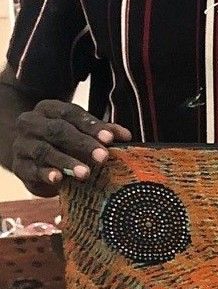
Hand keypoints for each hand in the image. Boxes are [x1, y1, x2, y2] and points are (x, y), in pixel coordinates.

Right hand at [13, 101, 131, 195]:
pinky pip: (31, 169)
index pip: (70, 113)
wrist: (30, 157)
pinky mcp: (19, 166)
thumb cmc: (63, 142)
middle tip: (103, 157)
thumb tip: (126, 136)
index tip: (110, 139)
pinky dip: (45, 174)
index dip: (91, 126)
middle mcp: (31, 123)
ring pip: (44, 151)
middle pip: (58, 130)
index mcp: (48, 109)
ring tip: (86, 173)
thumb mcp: (82, 133)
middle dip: (83, 144)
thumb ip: (103, 132)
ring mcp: (23, 144)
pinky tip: (58, 179)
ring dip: (67, 162)